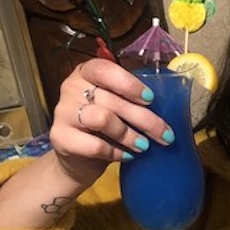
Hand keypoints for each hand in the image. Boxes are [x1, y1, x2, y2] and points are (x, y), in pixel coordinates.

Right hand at [49, 59, 172, 185]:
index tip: (150, 99)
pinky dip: (116, 152)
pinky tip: (127, 156)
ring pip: (103, 119)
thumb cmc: (106, 127)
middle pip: (112, 100)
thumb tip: (169, 106)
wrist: (78, 159)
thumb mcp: (119, 107)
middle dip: (145, 120)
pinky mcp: (60, 137)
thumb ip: (132, 100)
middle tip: (166, 135)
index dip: (129, 84)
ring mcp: (63, 112)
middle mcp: (71, 87)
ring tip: (144, 146)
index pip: (105, 69)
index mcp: (87, 72)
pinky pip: (94, 145)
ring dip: (130, 135)